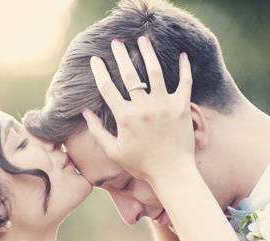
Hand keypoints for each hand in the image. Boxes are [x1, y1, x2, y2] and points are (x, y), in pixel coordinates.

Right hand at [83, 36, 194, 184]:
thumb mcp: (114, 151)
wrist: (172, 173)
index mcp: (125, 117)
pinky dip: (184, 67)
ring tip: (142, 39)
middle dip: (121, 55)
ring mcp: (164, 105)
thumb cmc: (141, 165)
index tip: (95, 59)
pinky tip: (182, 54)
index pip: (107, 88)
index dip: (99, 72)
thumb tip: (84, 113)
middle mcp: (143, 107)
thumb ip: (97, 131)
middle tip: (116, 42)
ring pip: (154, 71)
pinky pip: (184, 81)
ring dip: (147, 52)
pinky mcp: (181, 106)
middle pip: (129, 74)